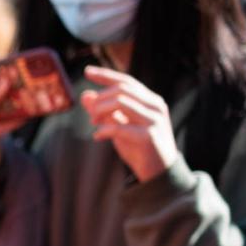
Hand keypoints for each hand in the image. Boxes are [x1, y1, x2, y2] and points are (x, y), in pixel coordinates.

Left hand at [82, 66, 178, 182]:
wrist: (160, 174)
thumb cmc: (140, 149)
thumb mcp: (120, 127)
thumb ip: (105, 112)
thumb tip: (85, 95)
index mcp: (150, 101)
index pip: (127, 81)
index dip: (106, 75)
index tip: (87, 71)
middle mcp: (155, 106)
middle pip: (122, 89)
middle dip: (100, 98)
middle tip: (90, 114)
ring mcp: (154, 121)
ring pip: (120, 102)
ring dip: (100, 111)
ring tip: (94, 123)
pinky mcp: (149, 137)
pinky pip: (119, 127)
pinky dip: (103, 130)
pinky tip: (97, 136)